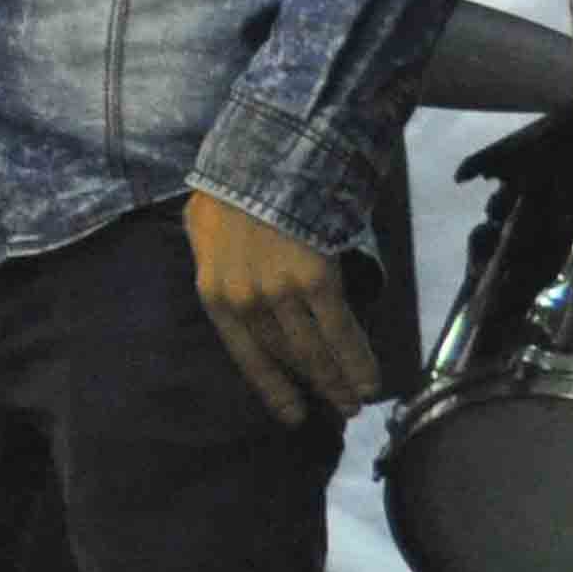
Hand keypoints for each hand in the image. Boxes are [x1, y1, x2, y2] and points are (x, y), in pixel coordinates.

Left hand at [186, 189, 376, 425]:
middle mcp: (244, 302)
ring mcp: (279, 293)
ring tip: (355, 403)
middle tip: (338, 409)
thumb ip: (214, 261)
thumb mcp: (203, 229)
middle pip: (286, 357)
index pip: (245, 356)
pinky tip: (369, 380)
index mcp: (214, 295)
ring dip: (338, 382)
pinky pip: (340, 330)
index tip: (293, 414)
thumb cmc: (231, 188)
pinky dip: (357, 360)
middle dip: (314, 386)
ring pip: (314, 352)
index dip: (272, 388)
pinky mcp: (315, 280)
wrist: (261, 156)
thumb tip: (227, 278)